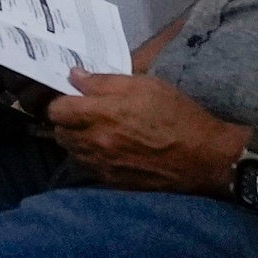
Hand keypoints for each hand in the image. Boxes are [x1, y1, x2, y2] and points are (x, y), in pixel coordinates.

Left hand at [44, 68, 241, 191]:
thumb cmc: (176, 114)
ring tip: (97, 130)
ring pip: (71, 152)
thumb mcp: (144, 85)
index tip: (74, 96)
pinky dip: (91, 156)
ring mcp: (101, 165)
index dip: (62, 100)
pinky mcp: (111, 181)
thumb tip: (74, 76)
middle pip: (59, 132)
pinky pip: (87, 167)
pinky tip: (109, 148)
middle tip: (85, 112)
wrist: (201, 157)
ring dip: (77, 139)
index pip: (56, 110)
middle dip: (67, 120)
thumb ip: (104, 81)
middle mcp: (94, 143)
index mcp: (100, 115)